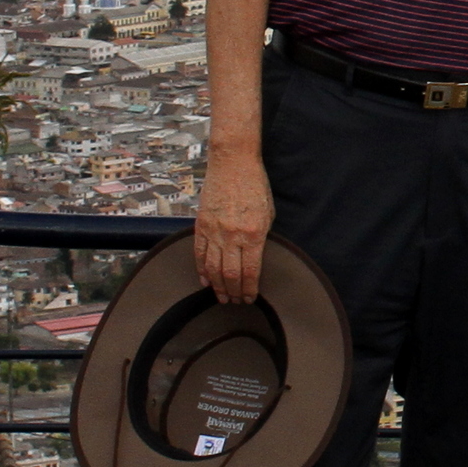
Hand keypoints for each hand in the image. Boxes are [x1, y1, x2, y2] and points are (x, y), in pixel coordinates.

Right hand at [194, 148, 273, 302]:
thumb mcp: (268, 213)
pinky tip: (205, 281)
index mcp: (254, 233)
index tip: (250, 298)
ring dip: (217, 286)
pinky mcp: (201, 224)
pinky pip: (199, 253)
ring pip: (213, 267)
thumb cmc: (255, 186)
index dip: (250, 288)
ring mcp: (214, 231)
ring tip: (221, 297)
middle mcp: (232, 235)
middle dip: (234, 291)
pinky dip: (201, 269)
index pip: (251, 271)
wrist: (233, 164)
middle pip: (230, 273)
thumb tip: (255, 257)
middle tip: (235, 302)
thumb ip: (261, 237)